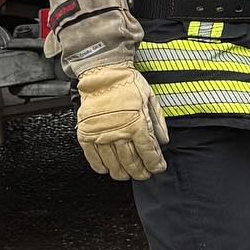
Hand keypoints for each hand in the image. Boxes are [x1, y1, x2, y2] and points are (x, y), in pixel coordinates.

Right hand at [75, 54, 168, 179]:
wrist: (103, 73)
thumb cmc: (128, 83)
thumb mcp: (150, 99)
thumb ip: (158, 122)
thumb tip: (163, 141)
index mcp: (137, 123)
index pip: (148, 152)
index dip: (155, 164)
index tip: (158, 168)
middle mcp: (119, 132)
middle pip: (132, 161)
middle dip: (140, 171)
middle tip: (144, 175)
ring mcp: (101, 135)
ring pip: (114, 163)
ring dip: (122, 173)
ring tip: (127, 175)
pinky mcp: (87, 134)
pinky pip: (93, 157)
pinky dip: (101, 166)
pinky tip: (107, 169)